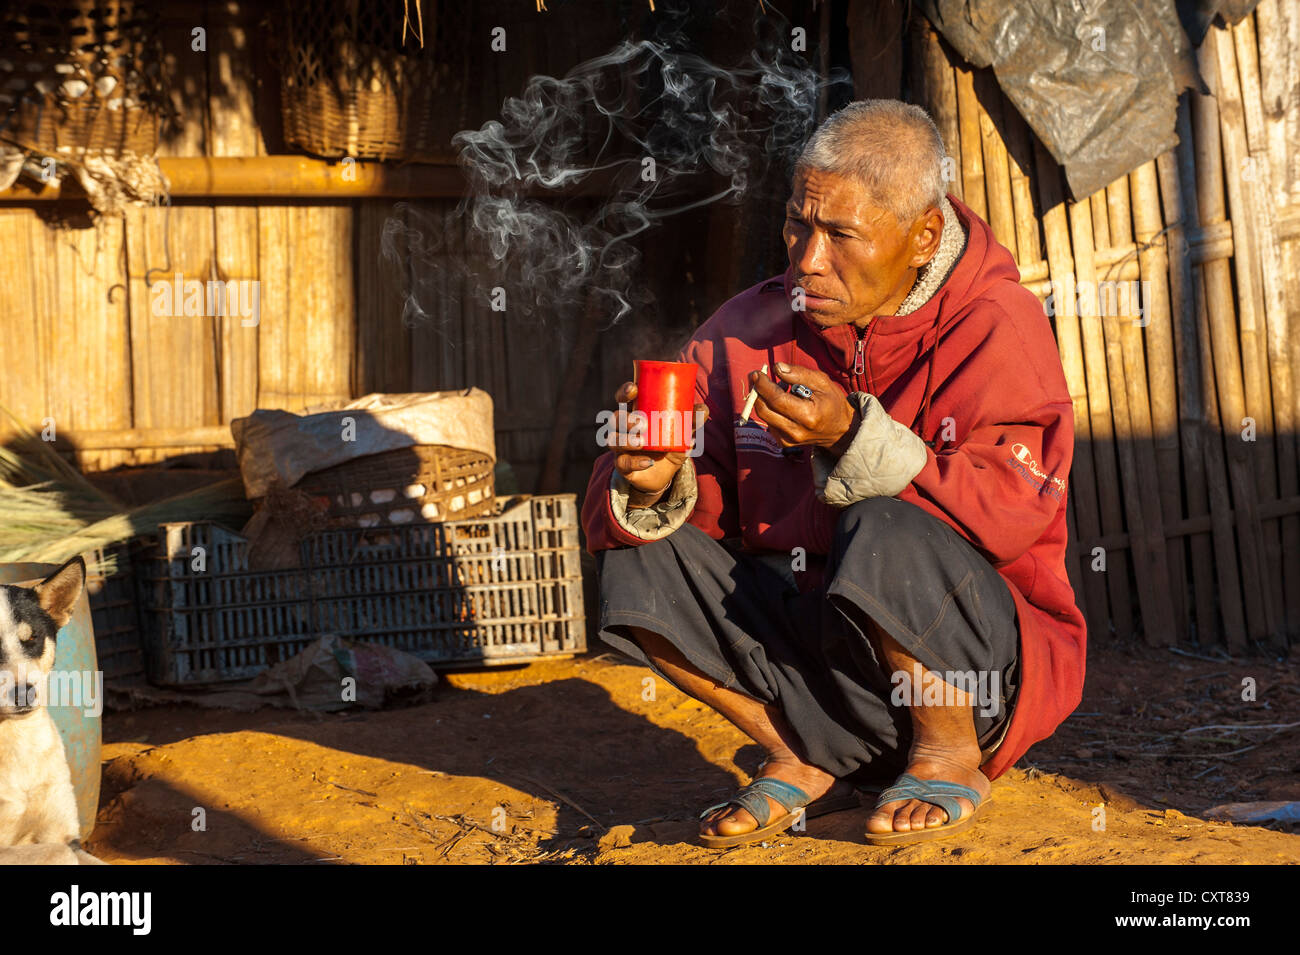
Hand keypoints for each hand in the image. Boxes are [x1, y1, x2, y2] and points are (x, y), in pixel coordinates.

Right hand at [608, 380, 707, 505]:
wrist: (664, 473)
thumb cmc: (670, 443)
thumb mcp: (682, 431)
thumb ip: (692, 420)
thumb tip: (703, 409)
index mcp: (635, 413)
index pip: (623, 398)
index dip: (624, 392)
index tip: (633, 389)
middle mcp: (624, 428)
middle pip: (615, 418)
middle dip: (626, 418)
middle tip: (642, 422)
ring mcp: (621, 447)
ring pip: (613, 440)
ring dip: (626, 440)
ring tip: (641, 442)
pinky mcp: (623, 465)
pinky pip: (622, 463)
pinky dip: (635, 462)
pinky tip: (648, 462)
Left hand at [748, 362, 858, 454]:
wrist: (839, 431)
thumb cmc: (832, 403)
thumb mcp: (822, 382)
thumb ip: (800, 374)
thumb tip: (777, 367)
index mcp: (808, 416)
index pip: (777, 400)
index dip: (763, 385)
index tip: (756, 373)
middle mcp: (796, 431)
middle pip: (764, 410)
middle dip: (757, 391)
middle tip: (756, 376)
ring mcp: (789, 440)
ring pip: (764, 416)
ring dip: (764, 399)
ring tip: (778, 387)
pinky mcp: (784, 443)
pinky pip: (769, 423)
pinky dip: (770, 409)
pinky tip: (782, 402)